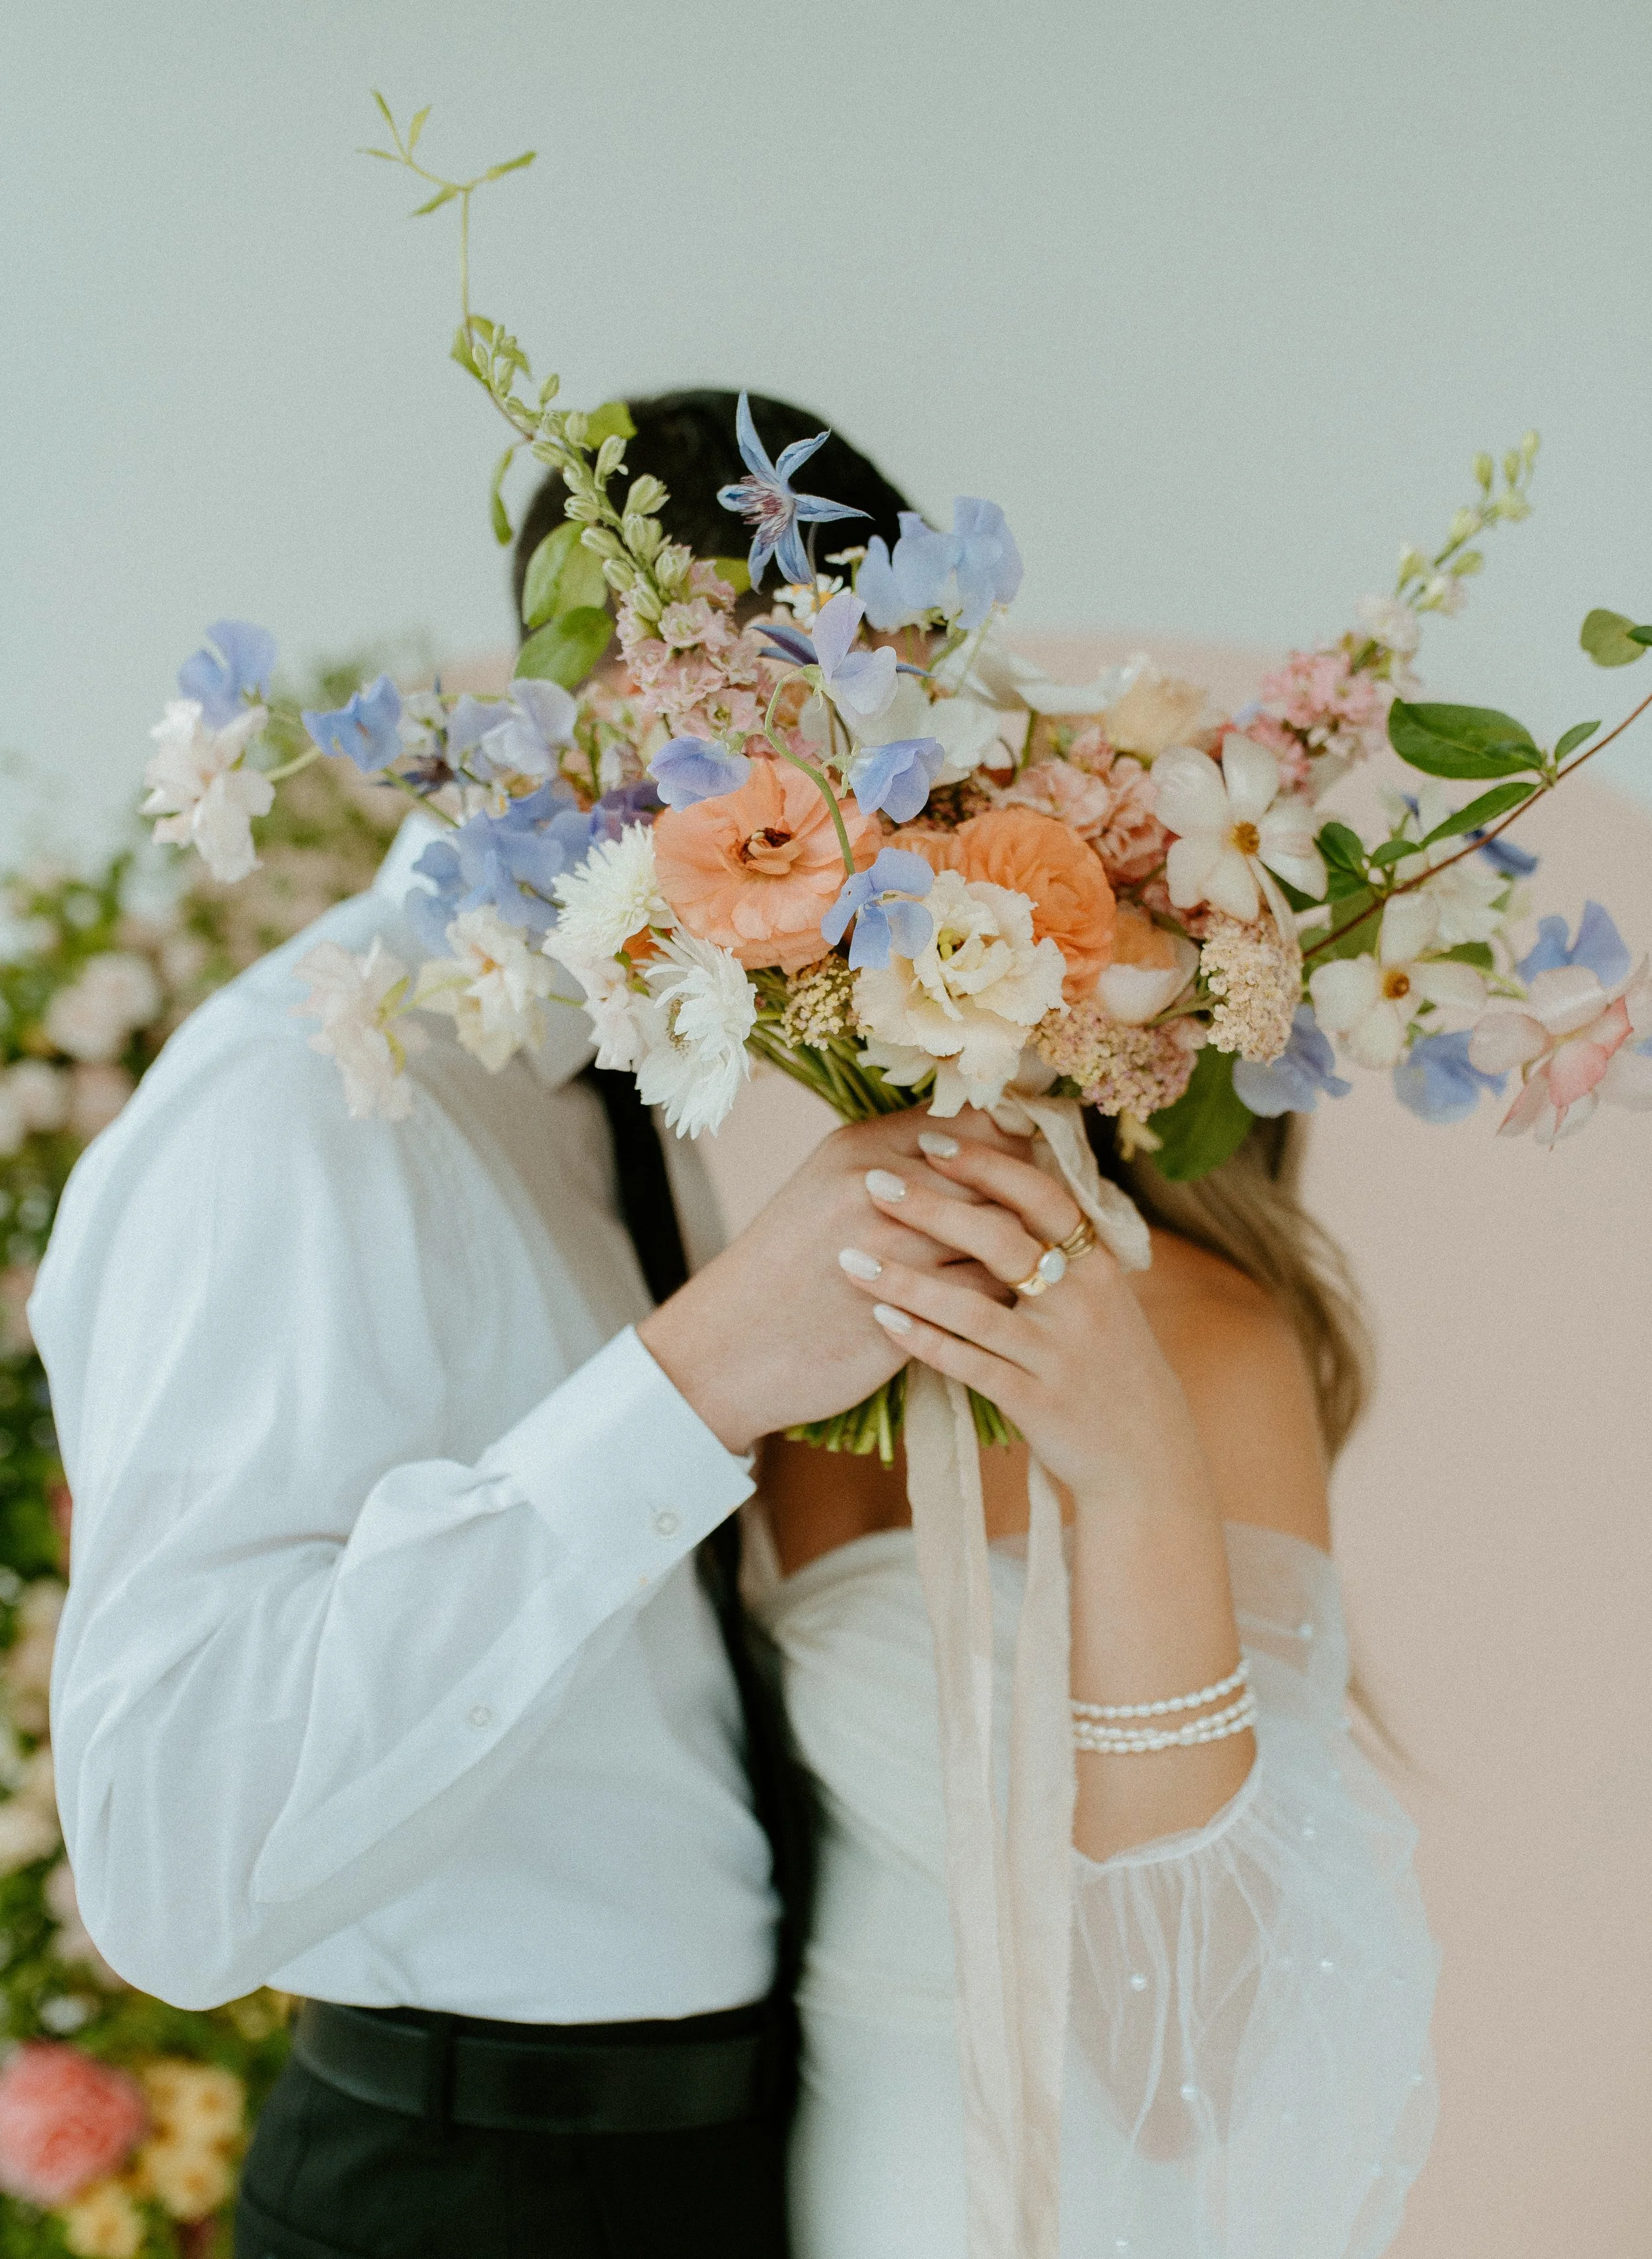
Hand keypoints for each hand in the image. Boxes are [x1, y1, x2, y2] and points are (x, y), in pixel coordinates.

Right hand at [638, 1107, 1023, 1455]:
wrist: (729, 1350)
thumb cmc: (782, 1270)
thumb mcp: (823, 1190)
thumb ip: (889, 1163)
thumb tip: (971, 1142)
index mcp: (858, 1149)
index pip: (967, 1127)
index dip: (1011, 1142)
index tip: (1034, 1159)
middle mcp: (878, 1189)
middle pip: (991, 1176)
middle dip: (1026, 1197)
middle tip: (1052, 1214)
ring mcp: (894, 1250)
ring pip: (996, 1234)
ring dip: (1024, 1250)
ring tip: (1042, 1259)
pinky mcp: (908, 1310)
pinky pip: (987, 1292)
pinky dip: (1006, 1297)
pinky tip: (1014, 1304)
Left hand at [844, 1130, 1216, 1517]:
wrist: (1144, 1450)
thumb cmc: (1105, 1358)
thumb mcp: (1096, 1291)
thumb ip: (1054, 1242)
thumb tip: (1003, 1168)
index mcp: (1096, 1261)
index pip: (1039, 1195)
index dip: (984, 1164)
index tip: (928, 1140)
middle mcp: (1082, 1300)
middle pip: (1001, 1239)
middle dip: (932, 1208)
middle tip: (873, 1183)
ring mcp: (1059, 1353)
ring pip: (975, 1306)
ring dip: (907, 1280)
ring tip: (850, 1258)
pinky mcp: (1037, 1402)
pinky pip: (971, 1365)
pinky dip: (923, 1340)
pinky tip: (881, 1320)